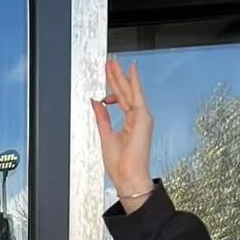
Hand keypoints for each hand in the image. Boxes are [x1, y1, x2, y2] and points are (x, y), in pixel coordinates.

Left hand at [91, 58, 153, 206]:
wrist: (128, 177)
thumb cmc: (120, 165)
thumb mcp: (106, 136)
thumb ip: (102, 117)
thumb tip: (96, 102)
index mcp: (129, 123)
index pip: (120, 99)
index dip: (112, 87)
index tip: (106, 76)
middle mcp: (137, 118)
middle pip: (124, 92)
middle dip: (116, 76)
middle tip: (110, 62)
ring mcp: (141, 116)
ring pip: (129, 91)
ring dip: (121, 76)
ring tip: (113, 63)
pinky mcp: (143, 117)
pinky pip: (137, 95)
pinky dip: (134, 82)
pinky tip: (131, 70)